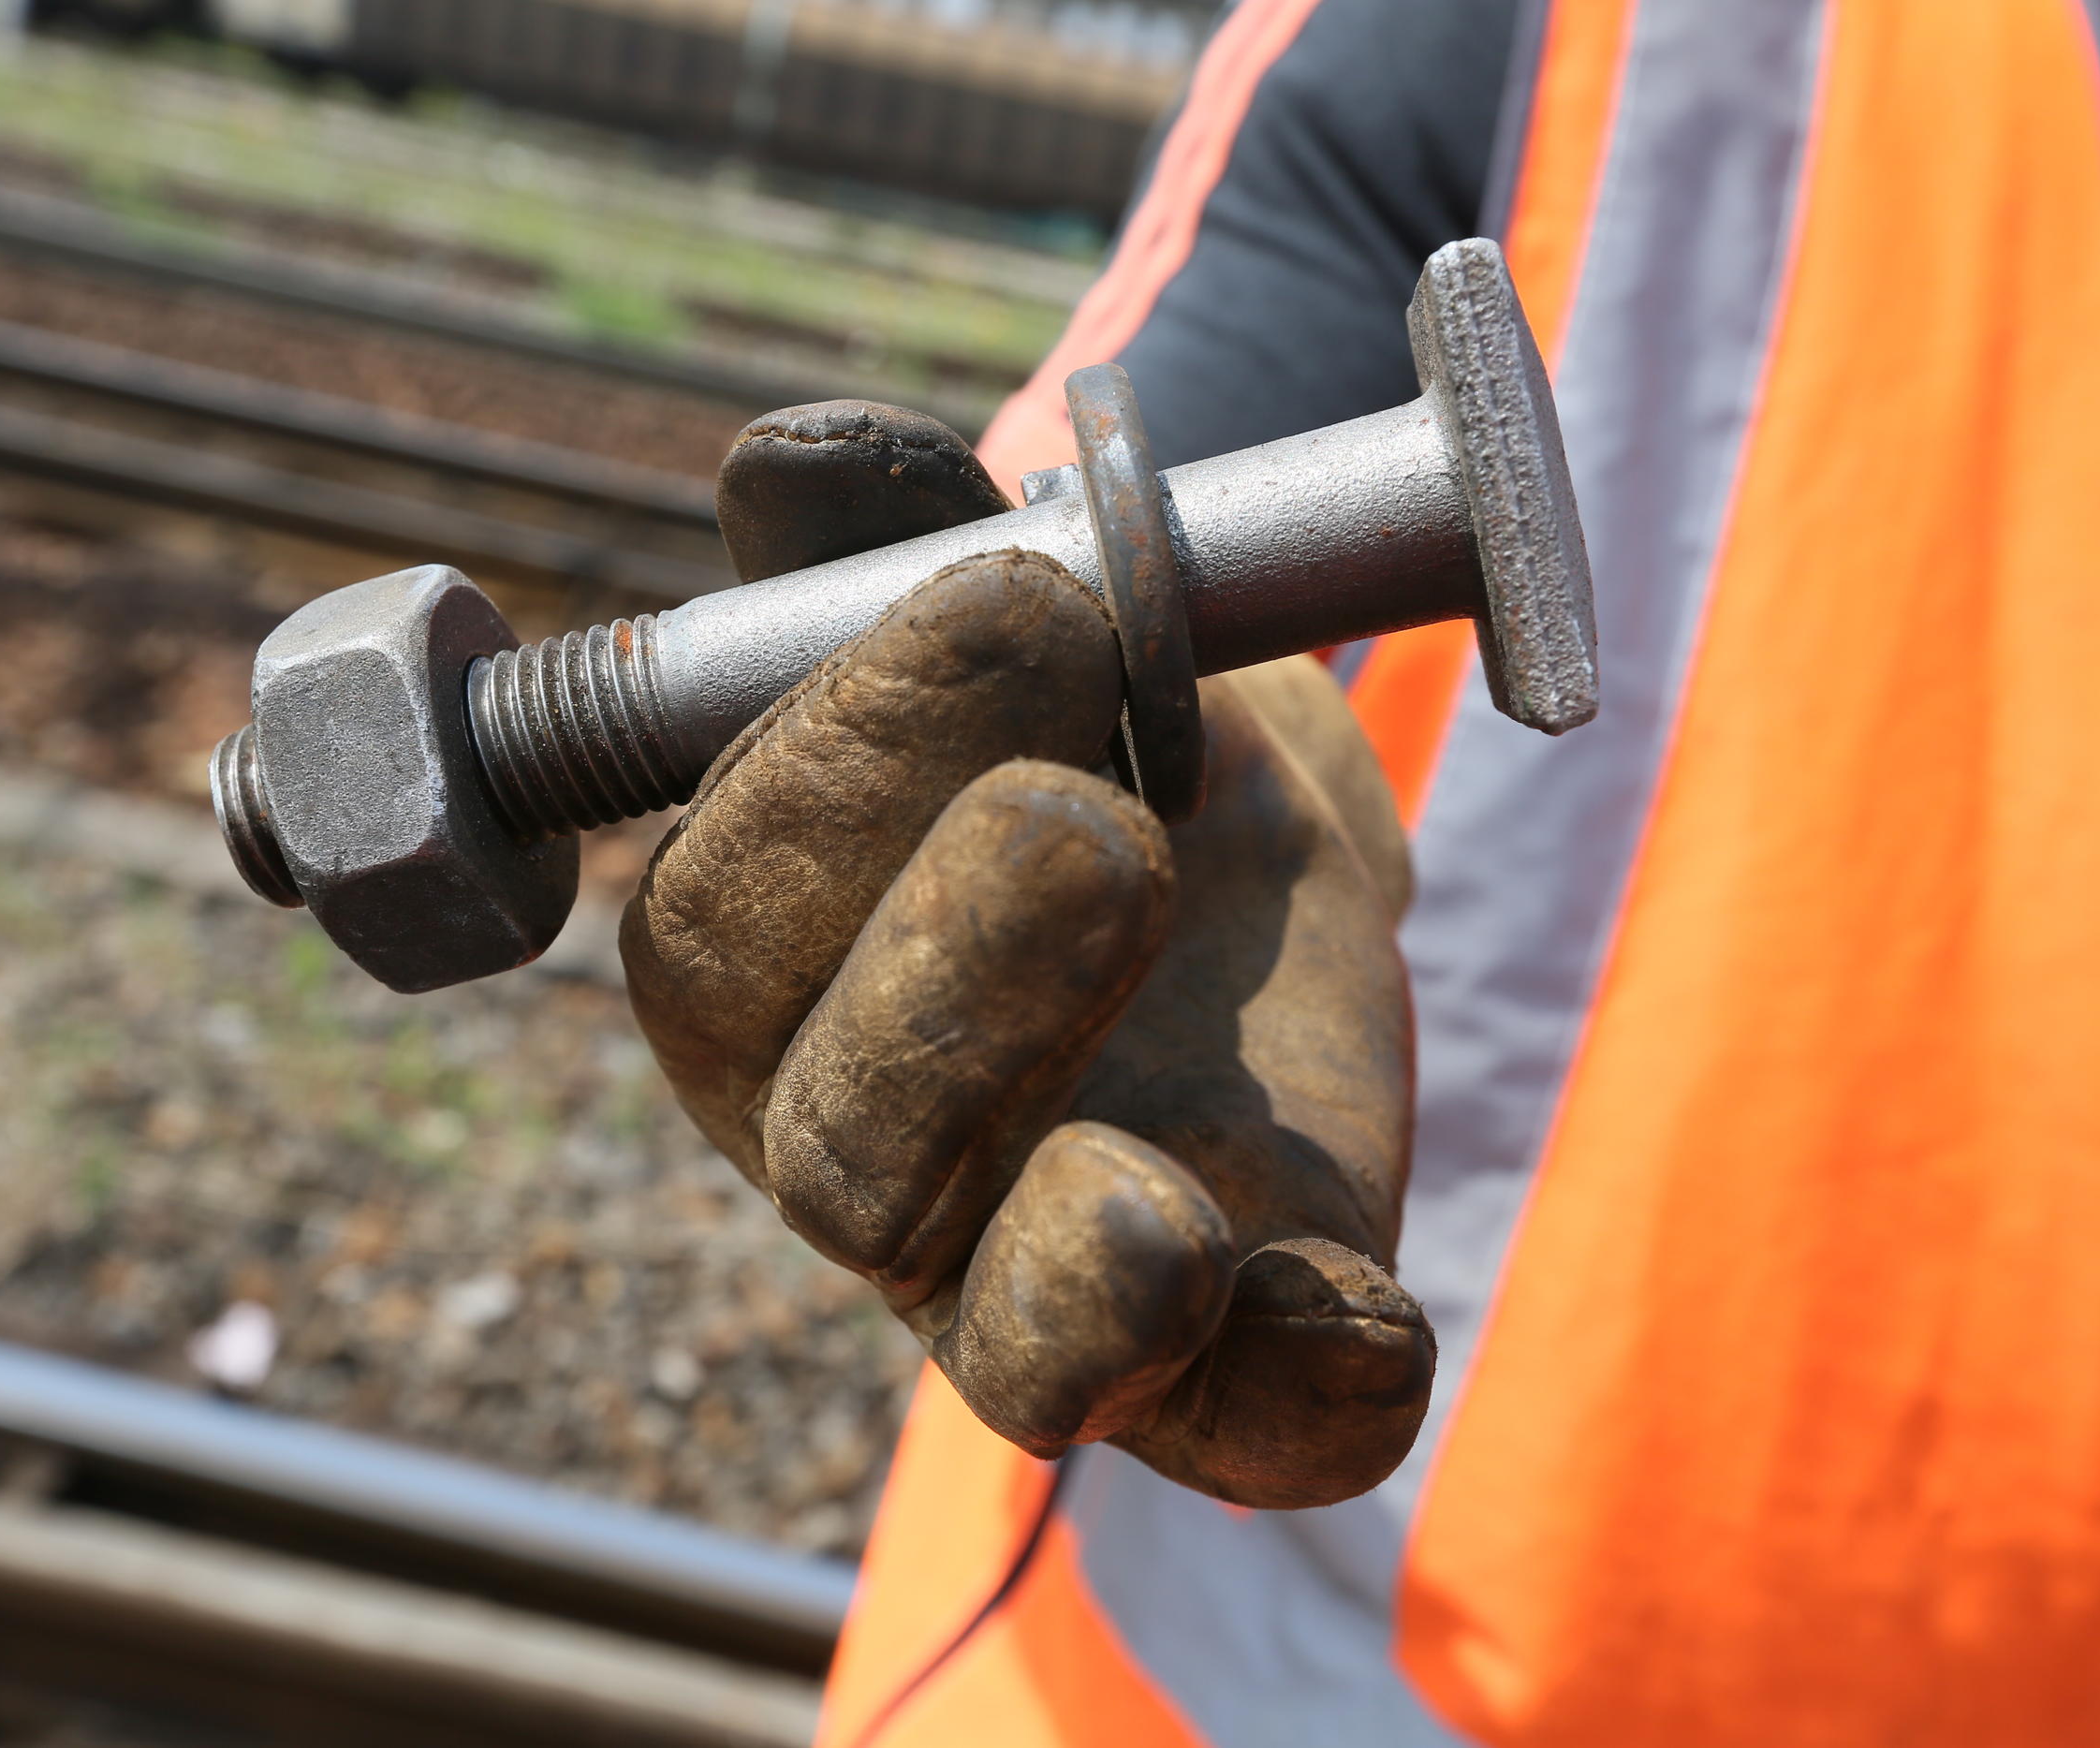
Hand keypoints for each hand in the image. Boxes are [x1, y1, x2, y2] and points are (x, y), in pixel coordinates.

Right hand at [620, 403, 1433, 1507]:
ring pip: (1009, 1344)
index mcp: (774, 972)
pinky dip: (1303, 1397)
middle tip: (1103, 823)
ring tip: (1157, 1210)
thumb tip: (799, 461)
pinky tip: (1363, 1330)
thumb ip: (896, 544)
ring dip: (1076, 1279)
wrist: (1253, 845)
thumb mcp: (1015, 603)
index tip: (1023, 592)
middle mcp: (871, 1152)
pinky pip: (1253, 1425)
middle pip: (852, 1143)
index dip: (845, 770)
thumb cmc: (1078, 716)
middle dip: (962, 989)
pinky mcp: (1229, 1357)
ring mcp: (1038, 1279)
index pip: (736, 919)